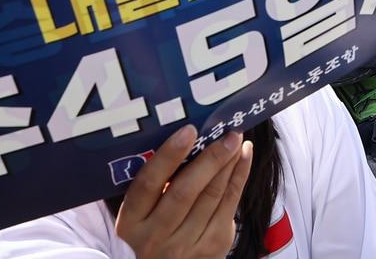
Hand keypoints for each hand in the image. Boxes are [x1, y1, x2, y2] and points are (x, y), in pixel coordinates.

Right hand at [114, 126, 251, 258]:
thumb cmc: (156, 228)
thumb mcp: (143, 212)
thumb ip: (155, 184)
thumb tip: (185, 135)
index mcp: (131, 222)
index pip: (147, 184)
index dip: (168, 156)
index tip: (188, 131)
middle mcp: (155, 236)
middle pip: (185, 192)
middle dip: (209, 159)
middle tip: (226, 133)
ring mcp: (185, 244)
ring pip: (211, 196)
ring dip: (228, 164)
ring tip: (235, 138)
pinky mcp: (212, 245)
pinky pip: (230, 204)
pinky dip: (239, 176)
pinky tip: (244, 155)